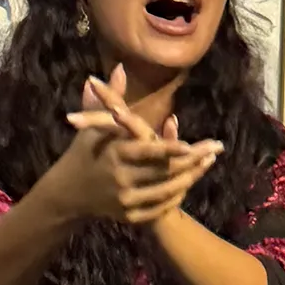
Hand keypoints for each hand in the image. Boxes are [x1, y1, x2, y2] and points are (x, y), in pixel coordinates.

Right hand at [48, 65, 221, 223]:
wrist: (67, 192)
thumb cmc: (85, 151)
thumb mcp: (95, 125)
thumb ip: (111, 98)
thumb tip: (119, 68)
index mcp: (114, 154)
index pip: (148, 151)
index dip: (171, 148)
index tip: (192, 144)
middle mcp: (120, 178)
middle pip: (164, 171)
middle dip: (193, 161)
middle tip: (216, 148)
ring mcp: (125, 200)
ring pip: (167, 190)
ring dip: (192, 177)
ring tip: (210, 162)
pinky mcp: (129, 216)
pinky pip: (160, 208)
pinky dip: (177, 196)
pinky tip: (191, 182)